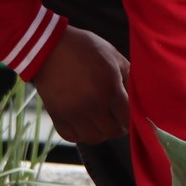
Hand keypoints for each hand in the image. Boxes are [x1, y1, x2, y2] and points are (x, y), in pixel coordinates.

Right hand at [31, 26, 128, 143]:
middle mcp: (92, 105)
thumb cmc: (83, 48)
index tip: (128, 115)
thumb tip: (138, 96)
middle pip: (113, 132)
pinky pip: (73, 137)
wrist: (47, 46)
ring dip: (100, 132)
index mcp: (109, 88)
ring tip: (100, 121)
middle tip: (116, 119)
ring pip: (94, 138)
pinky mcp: (57, 116)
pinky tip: (83, 122)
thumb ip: (128, 76)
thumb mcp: (112, 55)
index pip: (128, 118)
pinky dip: (80, 134)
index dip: (131, 119)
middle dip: (118, 127)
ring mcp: (73, 113)